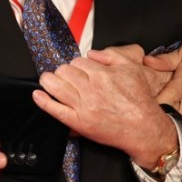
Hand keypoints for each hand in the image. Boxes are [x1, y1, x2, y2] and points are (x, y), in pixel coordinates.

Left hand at [33, 49, 176, 168]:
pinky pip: (55, 110)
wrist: (144, 128)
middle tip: (64, 76)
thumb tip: (92, 54)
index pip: (77, 62)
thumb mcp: (132, 69)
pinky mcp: (78, 122)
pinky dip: (43, 101)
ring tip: (48, 80)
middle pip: (64, 71)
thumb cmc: (139, 100)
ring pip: (56, 86)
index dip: (76, 65)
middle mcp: (90, 88)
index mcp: (102, 74)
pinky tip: (38, 95)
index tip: (77, 70)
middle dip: (62, 71)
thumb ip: (111, 56)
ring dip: (48, 81)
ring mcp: (83, 106)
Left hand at [142, 23, 181, 122]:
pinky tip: (176, 118)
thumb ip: (165, 60)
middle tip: (148, 115)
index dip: (150, 106)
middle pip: (175, 119)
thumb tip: (146, 62)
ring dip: (173, 124)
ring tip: (161, 119)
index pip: (164, 102)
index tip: (140, 105)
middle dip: (161, 120)